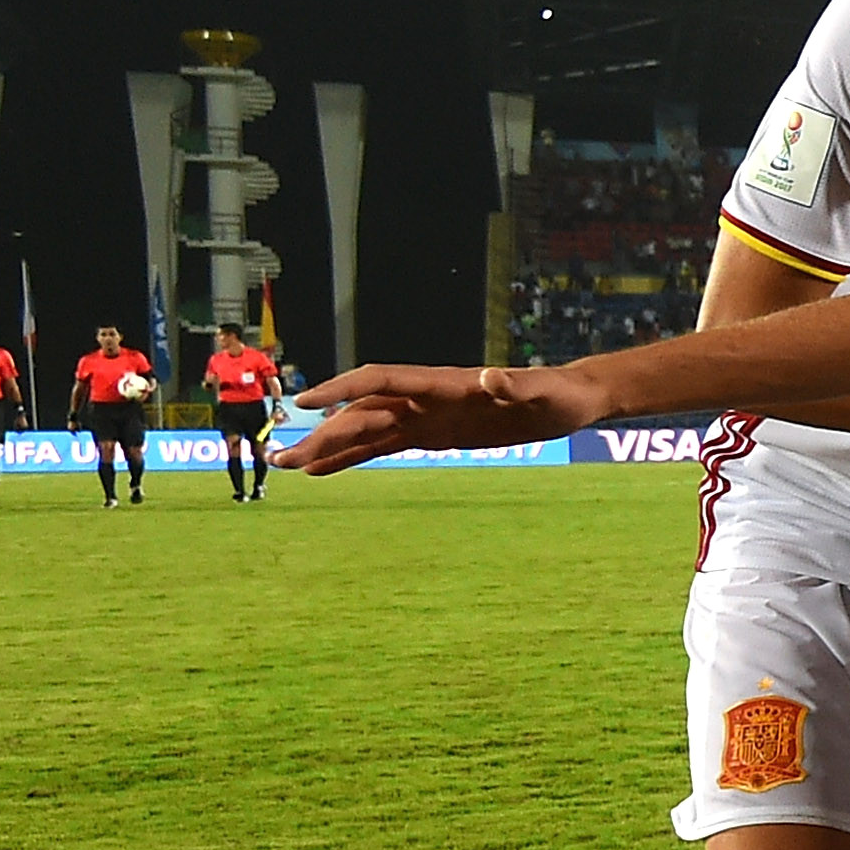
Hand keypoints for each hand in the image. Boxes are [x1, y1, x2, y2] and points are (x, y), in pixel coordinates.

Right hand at [283, 363, 600, 473]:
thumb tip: (490, 379)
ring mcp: (425, 417)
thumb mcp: (543, 392)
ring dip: (326, 447)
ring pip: (364, 430)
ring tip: (287, 465)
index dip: (342, 390)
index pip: (380, 381)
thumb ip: (515, 386)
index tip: (306, 403)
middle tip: (281, 458)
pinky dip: (352, 458)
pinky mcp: (434, 435)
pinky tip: (324, 471)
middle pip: (361, 412)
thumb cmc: (557, 392)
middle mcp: (425, 398)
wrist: (569, 400)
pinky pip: (384, 446)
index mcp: (442, 384)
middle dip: (322, 434)